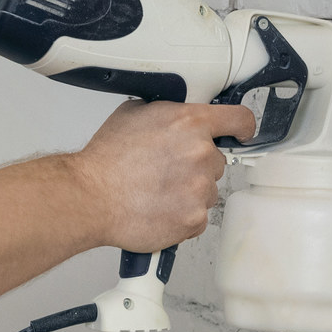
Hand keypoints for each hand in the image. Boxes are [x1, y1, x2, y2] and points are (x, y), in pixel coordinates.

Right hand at [73, 98, 256, 252]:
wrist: (90, 198)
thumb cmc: (105, 160)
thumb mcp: (133, 114)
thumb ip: (165, 112)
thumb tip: (173, 113)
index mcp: (190, 123)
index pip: (240, 119)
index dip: (241, 128)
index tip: (240, 134)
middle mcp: (201, 154)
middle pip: (218, 160)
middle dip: (197, 166)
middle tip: (167, 171)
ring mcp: (200, 188)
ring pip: (207, 190)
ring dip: (189, 192)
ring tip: (157, 191)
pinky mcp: (194, 219)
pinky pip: (198, 216)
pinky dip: (181, 216)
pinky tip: (158, 208)